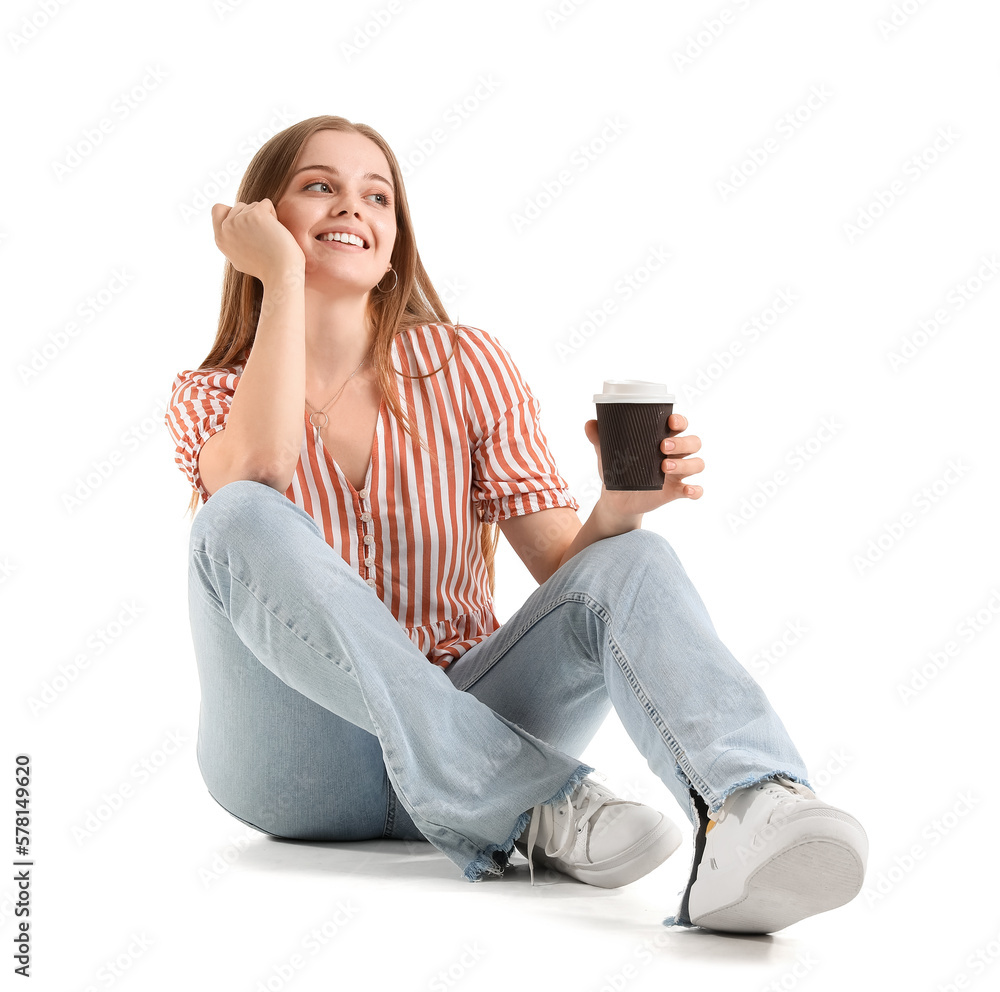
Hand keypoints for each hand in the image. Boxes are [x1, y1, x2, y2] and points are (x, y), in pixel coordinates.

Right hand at [211, 198, 304, 284]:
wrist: (281, 274)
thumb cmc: (266, 269)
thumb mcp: (239, 258)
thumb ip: (232, 241)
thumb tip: (229, 226)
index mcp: (220, 239)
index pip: (218, 210)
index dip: (233, 212)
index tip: (247, 226)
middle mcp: (226, 229)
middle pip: (239, 206)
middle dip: (253, 216)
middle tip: (263, 237)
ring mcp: (239, 220)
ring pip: (253, 205)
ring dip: (265, 217)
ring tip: (270, 238)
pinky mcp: (255, 215)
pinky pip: (266, 204)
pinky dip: (274, 215)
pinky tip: (276, 232)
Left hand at [584, 413, 703, 518]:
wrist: (616, 498)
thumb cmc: (618, 469)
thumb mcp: (608, 453)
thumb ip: (599, 438)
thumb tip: (590, 424)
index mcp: (662, 438)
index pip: (680, 425)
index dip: (680, 421)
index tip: (670, 422)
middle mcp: (675, 453)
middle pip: (693, 442)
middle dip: (682, 442)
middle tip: (662, 446)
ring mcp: (677, 473)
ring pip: (697, 464)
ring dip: (686, 464)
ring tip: (665, 466)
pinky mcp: (676, 491)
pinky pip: (695, 490)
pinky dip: (696, 490)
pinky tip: (687, 490)